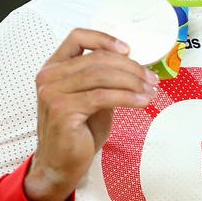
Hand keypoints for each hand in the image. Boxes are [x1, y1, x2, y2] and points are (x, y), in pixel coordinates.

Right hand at [24, 29, 157, 200]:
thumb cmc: (79, 130)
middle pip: (98, 58)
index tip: (129, 49)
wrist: (62, 163)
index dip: (105, 39)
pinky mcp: (62, 110)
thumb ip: (105, 79)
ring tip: (151, 91)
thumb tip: (136, 66)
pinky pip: (102, 96)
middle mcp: (49, 76)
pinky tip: (142, 101)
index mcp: (54, 67)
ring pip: (102, 75)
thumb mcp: (93, 97)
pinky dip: (127, 97)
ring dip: (133, 82)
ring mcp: (53, 93)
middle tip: (152, 78)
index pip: (77, 37)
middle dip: (131, 67)